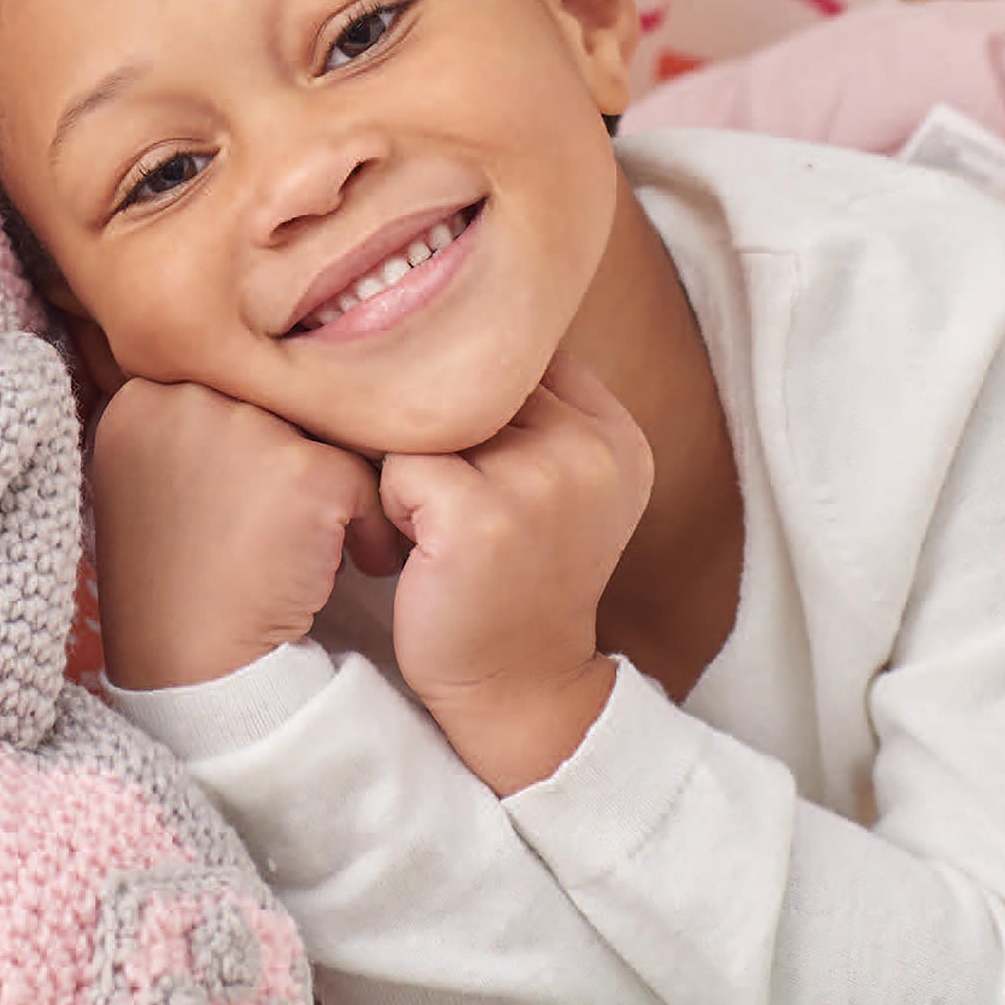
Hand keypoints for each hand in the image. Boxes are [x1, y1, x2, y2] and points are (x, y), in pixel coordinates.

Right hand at [88, 379, 402, 690]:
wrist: (188, 666)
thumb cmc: (170, 579)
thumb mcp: (142, 478)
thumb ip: (183, 421)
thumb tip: (254, 382)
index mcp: (141, 394)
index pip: (227, 382)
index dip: (247, 442)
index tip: (243, 497)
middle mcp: (189, 397)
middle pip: (278, 401)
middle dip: (289, 459)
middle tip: (278, 525)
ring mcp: (247, 430)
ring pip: (324, 433)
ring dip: (331, 489)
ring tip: (307, 548)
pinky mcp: (304, 472)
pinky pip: (365, 479)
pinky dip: (367, 527)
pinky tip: (346, 566)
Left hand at [380, 353, 652, 794]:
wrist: (517, 689)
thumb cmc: (511, 581)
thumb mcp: (553, 487)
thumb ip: (530, 409)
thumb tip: (449, 314)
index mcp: (613, 432)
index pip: (514, 355)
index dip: (466, 396)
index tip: (469, 459)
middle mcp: (590, 447)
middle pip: (465, 379)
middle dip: (433, 429)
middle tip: (442, 499)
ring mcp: (541, 479)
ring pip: (424, 417)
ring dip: (409, 466)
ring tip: (434, 524)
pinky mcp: (483, 515)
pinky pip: (397, 465)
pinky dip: (392, 504)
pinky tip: (419, 548)